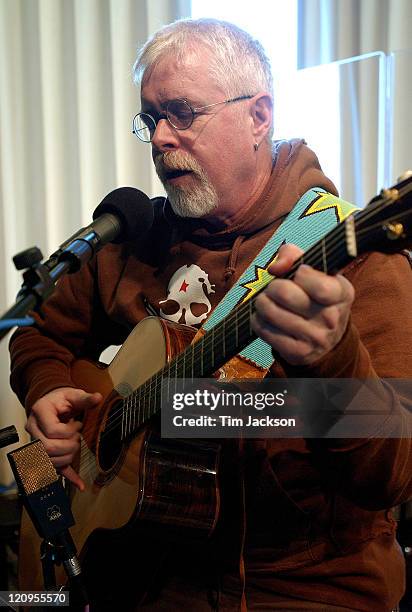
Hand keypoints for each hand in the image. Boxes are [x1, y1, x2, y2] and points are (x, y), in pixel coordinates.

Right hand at [26, 387, 101, 490]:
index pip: (52, 431)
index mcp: (40, 412)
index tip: (77, 425)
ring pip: (49, 460)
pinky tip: (80, 483)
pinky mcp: (43, 453)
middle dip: (68, 445)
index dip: (69, 431)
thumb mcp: (73, 395)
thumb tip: (97, 398)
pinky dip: (68, 477)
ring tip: (75, 446)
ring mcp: (36, 443)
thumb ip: (84, 398)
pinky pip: (53, 468)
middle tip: (77, 438)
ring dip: (68, 457)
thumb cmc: (61, 400)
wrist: (52, 404)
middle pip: (48, 448)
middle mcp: (33, 429)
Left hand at [251, 244, 354, 365]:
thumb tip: (275, 267)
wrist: (326, 340)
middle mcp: (332, 318)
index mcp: (342, 293)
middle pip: (284, 293)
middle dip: (272, 286)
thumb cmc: (314, 296)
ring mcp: (315, 338)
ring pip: (269, 312)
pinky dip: (258, 320)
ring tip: (265, 301)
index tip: (298, 273)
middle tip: (273, 288)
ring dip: (261, 303)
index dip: (299, 273)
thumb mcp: (314, 271)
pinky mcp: (297, 353)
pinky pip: (264, 330)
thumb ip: (293, 255)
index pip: (318, 285)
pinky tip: (264, 318)